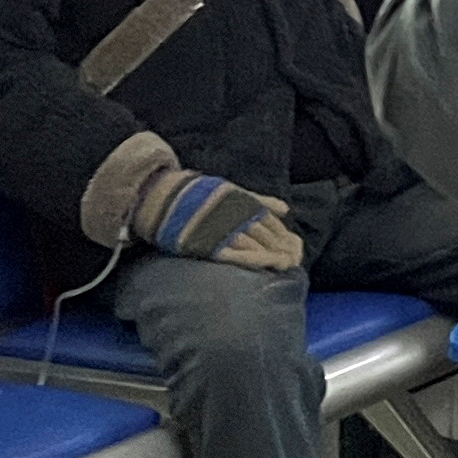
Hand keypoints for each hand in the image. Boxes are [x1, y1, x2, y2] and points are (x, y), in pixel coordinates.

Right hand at [131, 168, 299, 271]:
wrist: (162, 196)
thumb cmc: (198, 194)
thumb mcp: (232, 191)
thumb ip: (260, 201)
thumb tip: (287, 209)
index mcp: (243, 203)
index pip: (271, 222)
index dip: (285, 236)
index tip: (295, 247)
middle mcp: (237, 216)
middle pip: (267, 235)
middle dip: (283, 248)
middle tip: (295, 260)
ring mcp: (223, 230)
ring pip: (255, 244)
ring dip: (272, 256)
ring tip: (285, 266)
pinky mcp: (208, 243)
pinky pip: (235, 254)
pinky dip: (253, 259)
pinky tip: (265, 266)